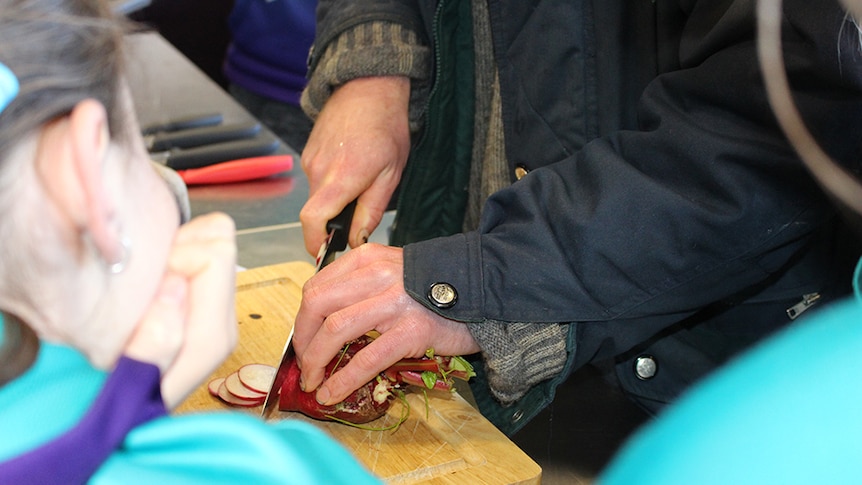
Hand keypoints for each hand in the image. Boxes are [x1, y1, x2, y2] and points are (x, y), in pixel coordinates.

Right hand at [124, 213, 237, 408]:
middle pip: (221, 243)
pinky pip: (202, 252)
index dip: (174, 257)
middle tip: (144, 278)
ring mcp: (216, 311)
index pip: (216, 258)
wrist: (113, 415)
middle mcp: (223, 322)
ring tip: (146, 278)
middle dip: (178, 248)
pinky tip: (150, 279)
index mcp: (212, 335)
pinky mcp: (204, 302)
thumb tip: (176, 286)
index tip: (143, 284)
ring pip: (215, 242)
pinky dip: (175, 252)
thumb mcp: (126, 376)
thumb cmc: (113, 396)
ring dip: (177, 249)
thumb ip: (154, 340)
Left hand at [293, 243, 479, 405]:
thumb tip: (325, 325)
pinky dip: (343, 379)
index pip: (317, 287)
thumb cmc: (435, 286)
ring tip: (314, 381)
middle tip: (304, 364)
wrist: (483, 290)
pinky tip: (333, 393)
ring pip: (335, 329)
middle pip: (317, 304)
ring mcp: (394, 301)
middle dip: (302, 340)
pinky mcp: (412, 329)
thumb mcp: (392, 273)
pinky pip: (367, 358)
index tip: (303, 341)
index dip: (303, 320)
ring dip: (316, 360)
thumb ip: (361, 288)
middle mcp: (376, 274)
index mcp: (367, 259)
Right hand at [299, 76, 410, 254]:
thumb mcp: (391, 174)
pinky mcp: (308, 153)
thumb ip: (371, 210)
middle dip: (332, 223)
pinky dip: (331, 185)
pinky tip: (350, 169)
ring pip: (316, 197)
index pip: (312, 220)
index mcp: (342, 177)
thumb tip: (357, 238)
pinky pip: (316, 180)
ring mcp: (310, 160)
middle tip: (356, 217)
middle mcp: (319, 169)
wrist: (368, 88)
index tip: (323, 253)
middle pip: (314, 213)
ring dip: (334, 201)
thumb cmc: (386, 126)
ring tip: (359, 183)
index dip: (314, 243)